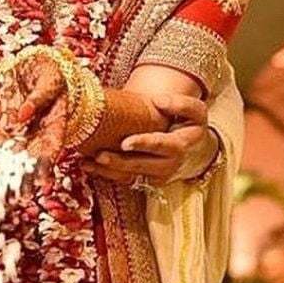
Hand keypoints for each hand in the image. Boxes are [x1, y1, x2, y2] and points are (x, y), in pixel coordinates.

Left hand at [0, 52, 67, 183]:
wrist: (30, 66)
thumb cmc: (47, 71)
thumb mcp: (49, 78)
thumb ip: (40, 96)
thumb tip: (22, 115)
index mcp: (53, 124)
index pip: (51, 146)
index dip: (46, 164)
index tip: (42, 180)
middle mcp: (33, 137)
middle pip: (26, 163)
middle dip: (17, 183)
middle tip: (9, 200)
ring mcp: (14, 137)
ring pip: (3, 163)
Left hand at [81, 93, 216, 185]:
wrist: (197, 153)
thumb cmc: (192, 127)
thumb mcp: (196, 112)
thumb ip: (181, 104)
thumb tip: (157, 101)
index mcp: (180, 145)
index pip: (160, 145)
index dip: (143, 144)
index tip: (125, 142)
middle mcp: (169, 164)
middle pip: (141, 164)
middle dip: (119, 162)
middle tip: (99, 155)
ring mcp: (157, 176)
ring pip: (131, 175)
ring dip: (107, 171)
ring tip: (86, 162)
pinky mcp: (148, 181)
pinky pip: (127, 179)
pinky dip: (108, 174)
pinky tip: (88, 165)